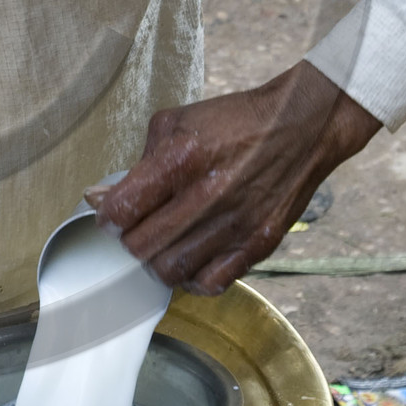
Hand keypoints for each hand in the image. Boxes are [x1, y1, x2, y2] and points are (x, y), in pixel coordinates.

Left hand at [86, 61, 379, 294]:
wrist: (301, 127)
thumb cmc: (234, 122)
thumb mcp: (176, 123)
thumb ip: (139, 162)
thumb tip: (103, 197)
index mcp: (181, 158)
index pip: (122, 210)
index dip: (107, 216)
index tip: (112, 214)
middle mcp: (207, 196)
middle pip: (141, 247)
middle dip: (129, 240)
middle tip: (137, 229)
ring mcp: (234, 225)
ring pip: (171, 272)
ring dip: (158, 261)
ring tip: (163, 244)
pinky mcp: (258, 245)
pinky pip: (211, 283)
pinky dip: (193, 278)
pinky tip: (192, 259)